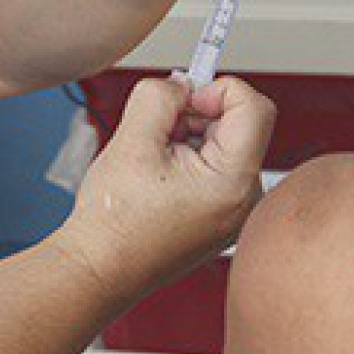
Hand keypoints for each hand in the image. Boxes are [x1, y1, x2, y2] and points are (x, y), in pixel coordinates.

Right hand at [55, 75, 276, 304]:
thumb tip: (183, 84)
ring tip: (152, 162)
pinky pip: (217, 168)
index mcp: (233, 183)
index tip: (183, 98)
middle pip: (239, 124)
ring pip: (225, 144)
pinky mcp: (222, 217)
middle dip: (197, 115)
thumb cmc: (114, 221)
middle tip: (156, 133)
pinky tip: (159, 178)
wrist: (100, 269)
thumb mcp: (132, 140)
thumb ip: (160, 96)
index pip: (253, 106)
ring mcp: (236, 212)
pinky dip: (189, 159)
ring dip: (189, 138)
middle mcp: (246, 201)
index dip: (217, 89)